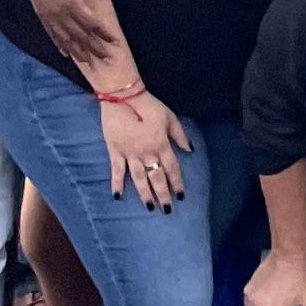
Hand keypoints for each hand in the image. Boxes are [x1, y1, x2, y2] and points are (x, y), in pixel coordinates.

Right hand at [100, 91, 184, 208]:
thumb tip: (189, 149)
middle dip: (163, 194)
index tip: (181, 195)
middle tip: (167, 209)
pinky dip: (116, 183)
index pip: (172, 168)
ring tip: (149, 207)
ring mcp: (130, 153)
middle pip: (157, 177)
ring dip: (144, 194)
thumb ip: (179, 135)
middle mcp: (147, 152)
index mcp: (161, 144)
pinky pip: (116, 170)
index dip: (177, 183)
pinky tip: (118, 196)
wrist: (123, 96)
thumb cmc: (148, 104)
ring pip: (139, 178)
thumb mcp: (169, 117)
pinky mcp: (115, 151)